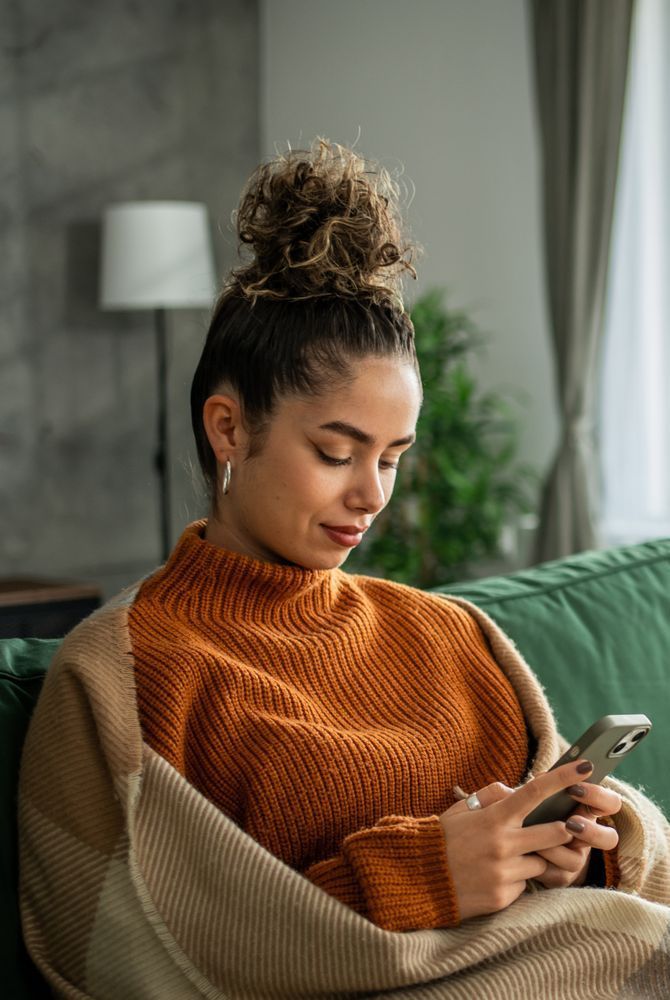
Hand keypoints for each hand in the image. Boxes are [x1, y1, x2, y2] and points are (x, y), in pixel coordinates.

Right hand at [438, 760, 606, 920]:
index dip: (563, 778)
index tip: (586, 767)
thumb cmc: (441, 839)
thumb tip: (519, 791)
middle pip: (556, 832)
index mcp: (493, 818)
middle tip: (561, 827)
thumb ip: (492, 795)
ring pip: (541, 863)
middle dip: (564, 829)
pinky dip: (516, 880)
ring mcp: (504, 873)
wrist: (416, 880)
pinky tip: (492, 877)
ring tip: (505, 858)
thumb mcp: (462, 809)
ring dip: (533, 858)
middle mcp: (502, 845)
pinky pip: (524, 886)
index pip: (535, 792)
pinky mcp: (502, 897)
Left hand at [533, 780, 620, 887]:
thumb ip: (540, 786)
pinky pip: (556, 873)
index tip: (574, 787)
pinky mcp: (561, 876)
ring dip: (556, 849)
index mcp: (586, 810)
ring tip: (538, 843)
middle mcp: (587, 836)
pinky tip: (528, 855)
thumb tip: (539, 777)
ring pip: (577, 860)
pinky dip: (540, 862)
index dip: (598, 795)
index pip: (609, 803)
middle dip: (591, 831)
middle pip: (610, 839)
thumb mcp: (536, 795)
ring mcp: (576, 858)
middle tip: (570, 823)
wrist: (517, 840)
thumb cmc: (531, 810)